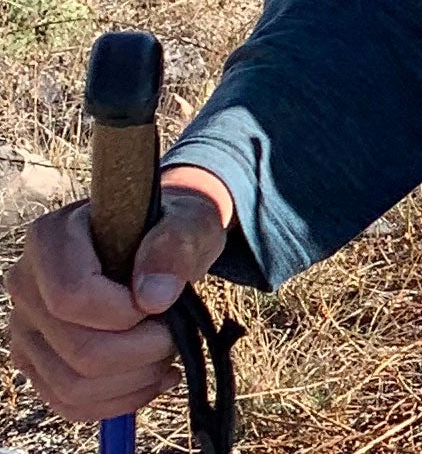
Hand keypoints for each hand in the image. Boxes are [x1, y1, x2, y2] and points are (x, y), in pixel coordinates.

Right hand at [6, 166, 232, 423]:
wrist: (159, 247)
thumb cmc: (173, 229)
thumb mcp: (191, 222)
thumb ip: (176, 246)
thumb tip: (154, 297)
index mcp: (51, 238)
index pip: (72, 297)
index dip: (125, 314)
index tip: (161, 302)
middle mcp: (25, 284)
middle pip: (78, 350)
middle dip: (144, 352)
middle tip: (175, 333)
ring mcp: (25, 327)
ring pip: (73, 385)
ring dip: (137, 380)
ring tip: (167, 353)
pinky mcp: (37, 361)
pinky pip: (70, 404)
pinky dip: (121, 401)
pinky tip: (155, 377)